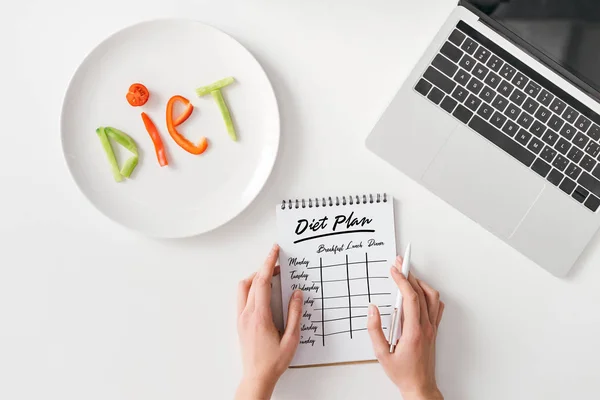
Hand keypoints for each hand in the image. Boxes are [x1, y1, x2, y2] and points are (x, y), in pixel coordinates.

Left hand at [235, 244, 302, 399]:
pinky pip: (243, 297)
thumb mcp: (291, 339)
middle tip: (280, 264)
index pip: (262, 281)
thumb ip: (295, 314)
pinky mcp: (239, 322)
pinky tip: (264, 292)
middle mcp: (246, 314)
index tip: (275, 250)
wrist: (256, 377)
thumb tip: (297, 294)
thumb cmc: (273, 362)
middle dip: (266, 268)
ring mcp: (241, 318)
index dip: (269, 263)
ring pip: (244, 287)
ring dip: (257, 278)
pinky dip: (253, 288)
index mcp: (259, 316)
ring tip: (272, 277)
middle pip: (253, 281)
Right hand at [367, 256, 444, 399]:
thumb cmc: (402, 372)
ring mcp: (432, 328)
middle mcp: (426, 327)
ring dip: (420, 283)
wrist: (420, 386)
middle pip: (421, 292)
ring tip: (408, 276)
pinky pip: (436, 307)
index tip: (394, 269)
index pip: (410, 297)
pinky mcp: (434, 330)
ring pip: (432, 297)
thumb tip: (372, 310)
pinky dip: (429, 295)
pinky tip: (420, 293)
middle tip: (399, 263)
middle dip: (409, 274)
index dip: (402, 280)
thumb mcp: (381, 354)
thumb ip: (375, 330)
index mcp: (414, 331)